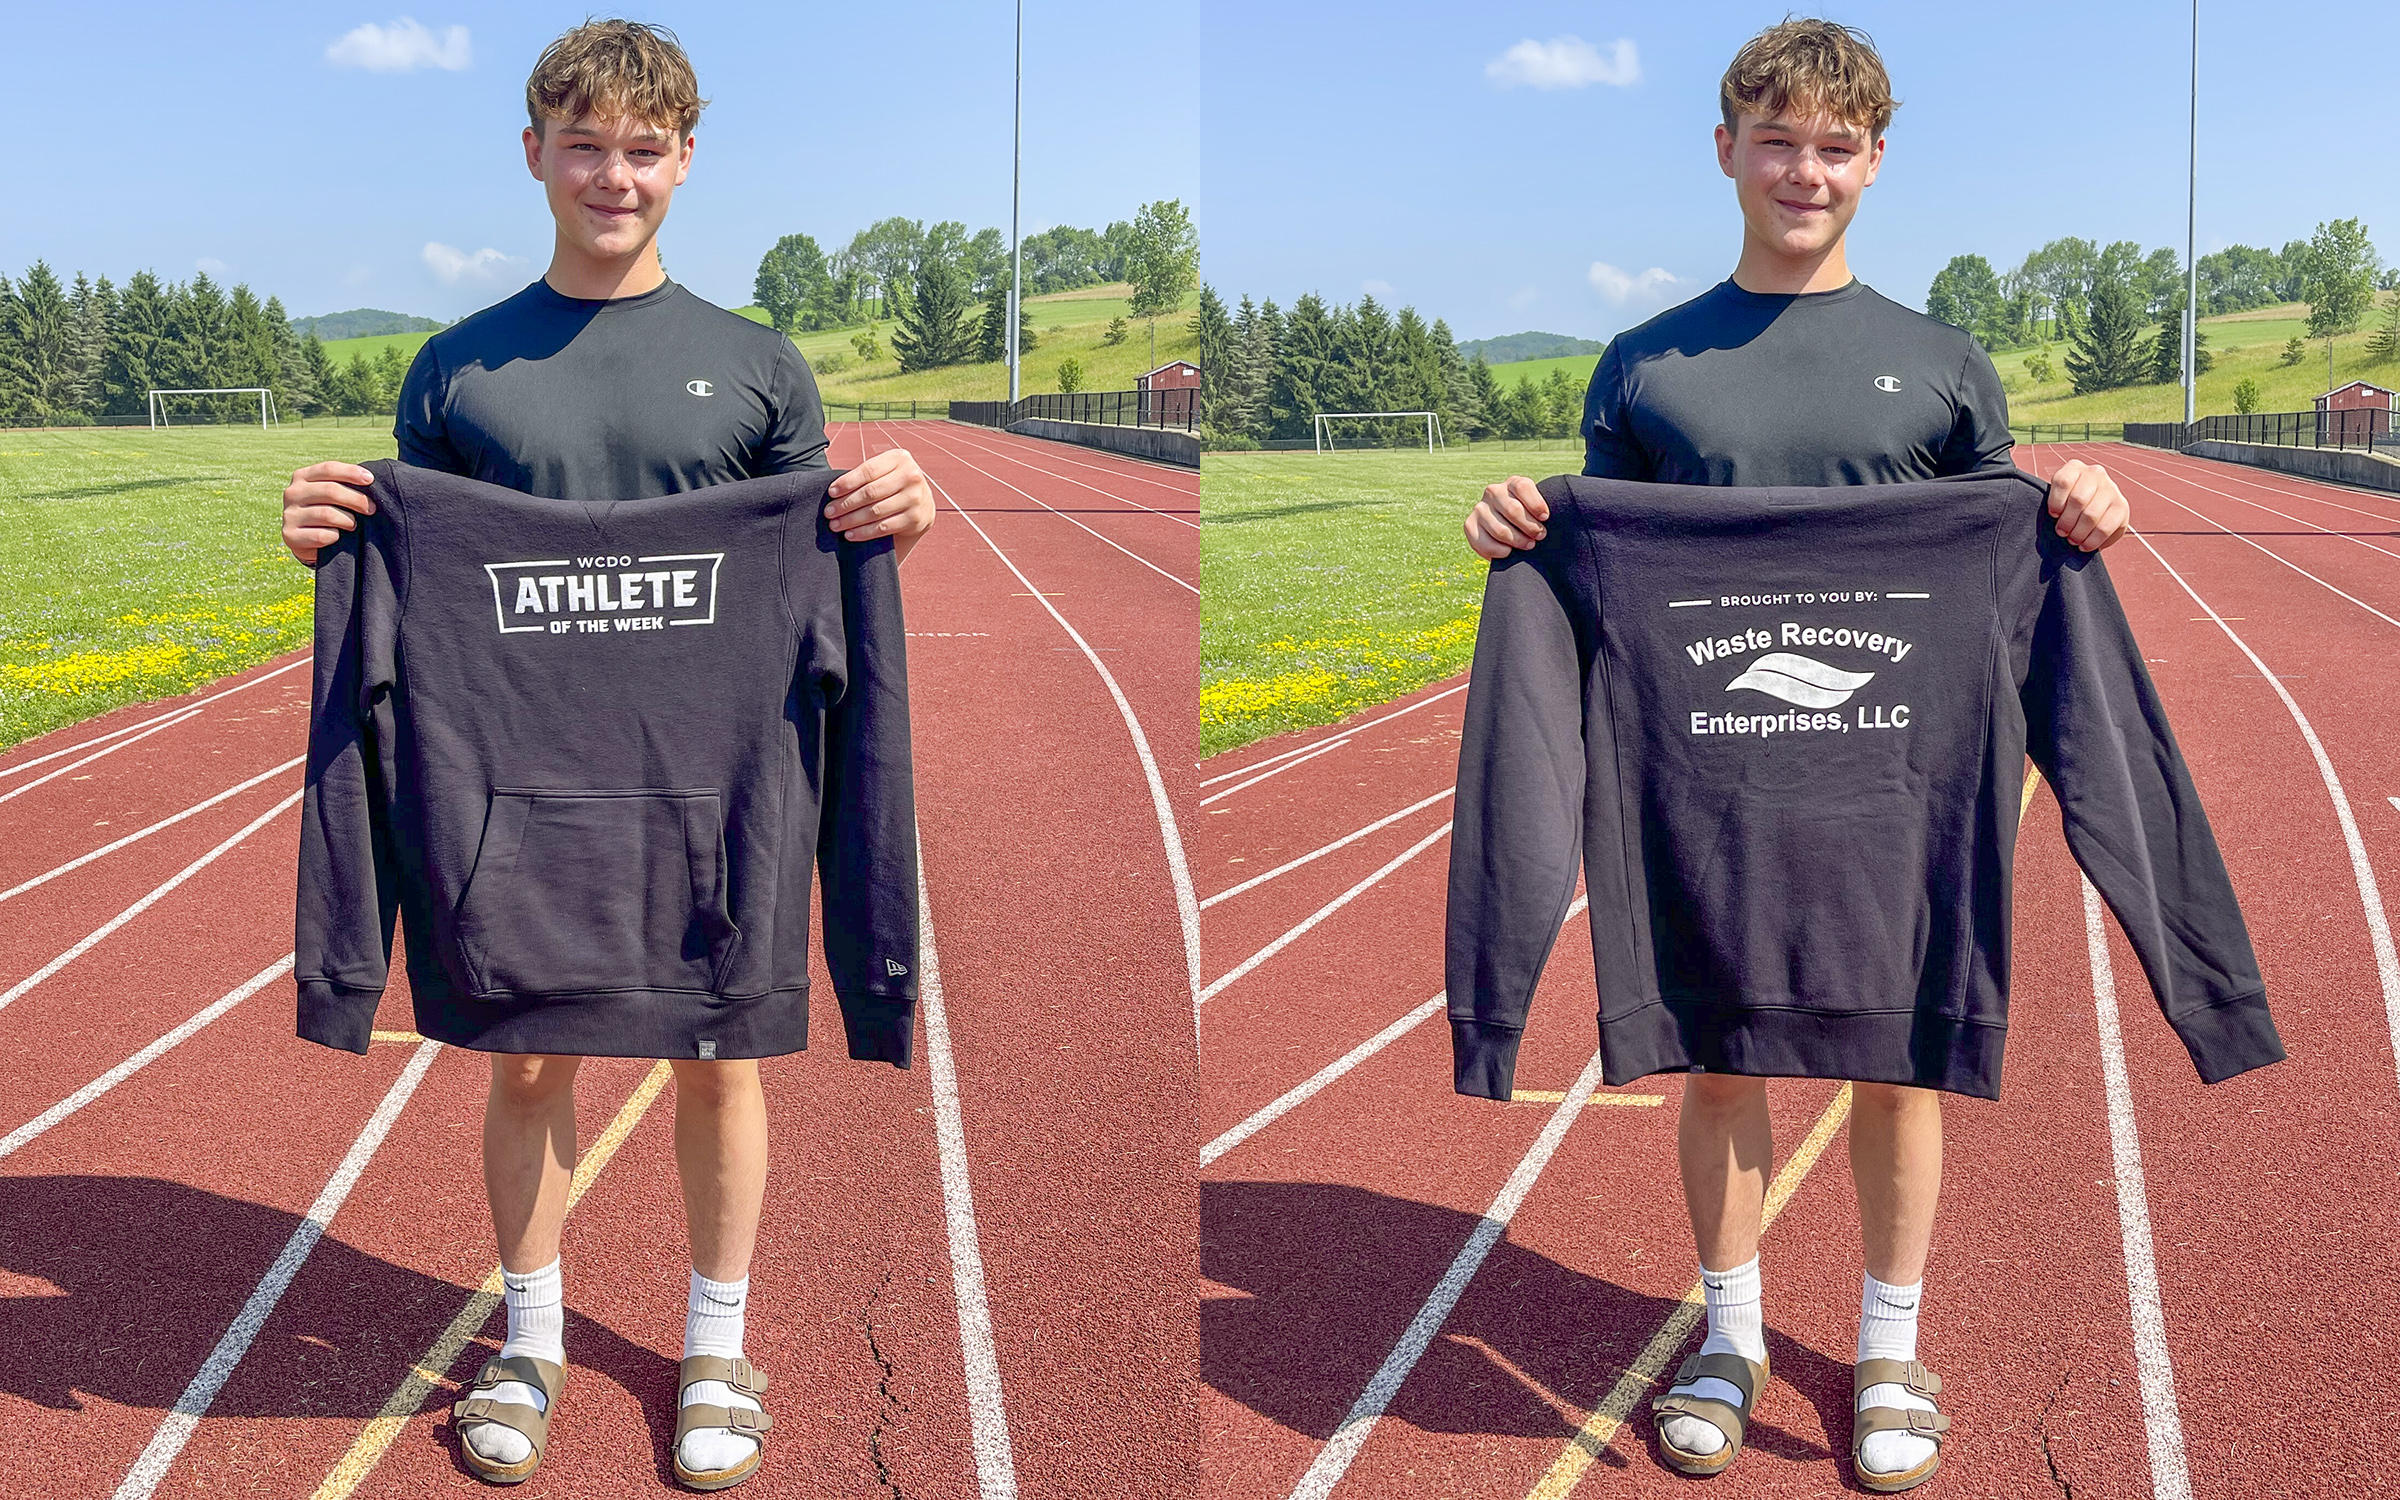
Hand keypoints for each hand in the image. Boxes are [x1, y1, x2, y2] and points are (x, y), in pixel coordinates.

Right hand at [282, 461, 376, 564]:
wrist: (308, 541)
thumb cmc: (328, 511)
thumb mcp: (332, 494)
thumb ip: (344, 484)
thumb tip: (369, 479)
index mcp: (302, 476)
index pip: (328, 469)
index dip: (351, 472)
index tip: (371, 479)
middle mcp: (292, 492)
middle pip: (330, 490)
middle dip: (357, 499)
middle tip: (371, 509)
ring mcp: (289, 514)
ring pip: (327, 514)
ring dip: (348, 520)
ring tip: (353, 524)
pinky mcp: (290, 535)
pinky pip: (322, 535)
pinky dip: (335, 536)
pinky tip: (337, 537)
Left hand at [826, 447, 935, 562]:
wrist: (922, 503)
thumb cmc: (893, 484)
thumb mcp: (885, 470)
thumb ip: (866, 475)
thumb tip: (834, 492)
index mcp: (900, 459)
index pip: (868, 471)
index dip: (847, 482)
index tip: (831, 493)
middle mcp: (911, 476)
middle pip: (871, 492)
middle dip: (846, 504)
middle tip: (829, 513)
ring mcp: (915, 498)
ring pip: (876, 511)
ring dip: (851, 520)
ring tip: (835, 525)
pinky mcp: (915, 519)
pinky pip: (884, 527)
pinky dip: (864, 532)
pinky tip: (850, 534)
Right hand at [1465, 476, 1548, 559]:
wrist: (1511, 531)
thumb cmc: (1532, 520)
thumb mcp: (1539, 510)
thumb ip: (1544, 511)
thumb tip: (1547, 519)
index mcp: (1513, 483)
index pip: (1523, 487)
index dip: (1536, 504)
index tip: (1546, 518)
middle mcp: (1493, 491)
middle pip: (1513, 510)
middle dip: (1530, 527)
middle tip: (1539, 536)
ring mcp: (1480, 508)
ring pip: (1500, 530)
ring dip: (1517, 542)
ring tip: (1528, 545)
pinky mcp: (1469, 525)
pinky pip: (1485, 543)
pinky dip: (1500, 551)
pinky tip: (1509, 551)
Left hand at [2046, 459, 2130, 550]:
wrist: (2092, 506)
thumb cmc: (2066, 504)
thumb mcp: (2057, 496)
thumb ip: (2053, 502)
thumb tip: (2053, 519)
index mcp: (2075, 468)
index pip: (2063, 481)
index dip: (2055, 502)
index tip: (2053, 515)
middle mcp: (2096, 473)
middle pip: (2078, 500)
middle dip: (2067, 522)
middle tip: (2062, 533)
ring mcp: (2111, 489)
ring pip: (2092, 515)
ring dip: (2079, 533)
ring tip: (2073, 540)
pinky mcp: (2122, 507)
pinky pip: (2106, 528)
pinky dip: (2093, 540)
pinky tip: (2086, 545)